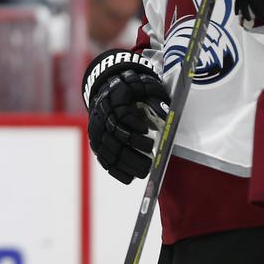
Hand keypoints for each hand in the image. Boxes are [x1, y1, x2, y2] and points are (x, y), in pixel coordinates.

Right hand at [82, 49, 168, 183]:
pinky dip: (115, 170)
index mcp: (113, 99)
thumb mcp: (146, 86)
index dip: (133, 127)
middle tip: (149, 162)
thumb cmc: (133, 88)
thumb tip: (167, 115)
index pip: (120, 117)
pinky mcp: (96, 141)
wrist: (109, 86)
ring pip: (107, 151)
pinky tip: (129, 177)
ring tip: (144, 171)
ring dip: (125, 164)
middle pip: (113, 138)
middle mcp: (101, 115)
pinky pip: (103, 158)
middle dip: (132, 153)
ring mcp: (96, 130)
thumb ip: (156, 99)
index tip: (148, 133)